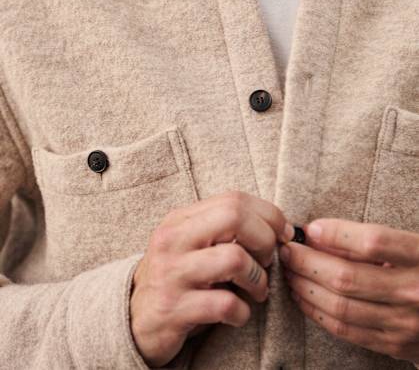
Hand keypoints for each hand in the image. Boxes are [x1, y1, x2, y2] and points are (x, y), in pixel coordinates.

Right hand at [130, 190, 294, 367]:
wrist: (134, 320)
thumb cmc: (178, 278)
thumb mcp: (192, 245)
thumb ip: (224, 230)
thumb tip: (279, 227)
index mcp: (180, 219)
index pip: (234, 199)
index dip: (268, 215)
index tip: (282, 234)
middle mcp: (173, 240)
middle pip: (235, 217)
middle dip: (265, 239)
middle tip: (268, 261)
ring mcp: (172, 273)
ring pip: (235, 259)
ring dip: (258, 278)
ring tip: (257, 290)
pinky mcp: (174, 309)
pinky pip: (225, 304)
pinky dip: (242, 312)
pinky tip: (238, 314)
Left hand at [280, 218, 418, 362]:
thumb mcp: (412, 246)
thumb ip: (373, 241)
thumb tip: (318, 234)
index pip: (373, 241)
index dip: (336, 233)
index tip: (309, 228)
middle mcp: (414, 291)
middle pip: (347, 278)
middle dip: (307, 263)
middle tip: (287, 250)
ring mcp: (404, 323)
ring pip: (341, 307)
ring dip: (306, 287)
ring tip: (289, 272)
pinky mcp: (394, 346)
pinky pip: (346, 330)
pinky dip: (317, 312)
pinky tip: (303, 296)